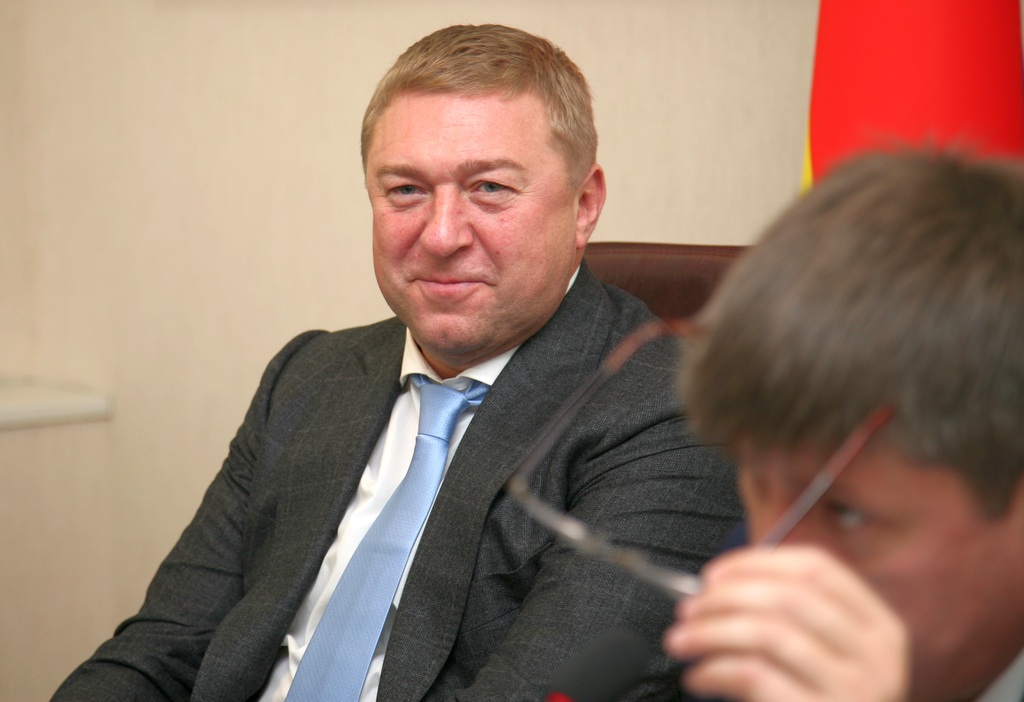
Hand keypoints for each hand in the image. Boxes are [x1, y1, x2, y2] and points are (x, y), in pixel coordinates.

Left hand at [662, 545, 907, 701]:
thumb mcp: (823, 658)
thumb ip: (785, 618)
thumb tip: (714, 589)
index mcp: (879, 628)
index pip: (816, 567)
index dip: (756, 562)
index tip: (713, 575)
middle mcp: (877, 658)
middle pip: (787, 596)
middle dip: (724, 598)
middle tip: (688, 611)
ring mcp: (856, 692)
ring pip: (768, 633)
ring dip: (711, 632)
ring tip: (682, 642)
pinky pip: (756, 677)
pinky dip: (715, 670)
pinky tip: (700, 677)